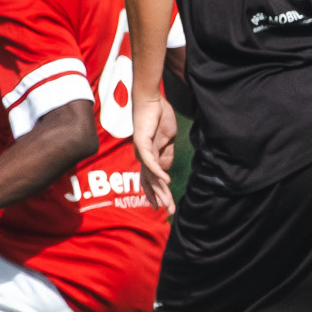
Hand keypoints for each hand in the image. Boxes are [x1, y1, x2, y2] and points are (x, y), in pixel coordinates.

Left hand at [130, 92, 176, 212]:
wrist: (151, 99)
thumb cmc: (159, 116)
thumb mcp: (167, 139)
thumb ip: (166, 155)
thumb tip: (166, 172)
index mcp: (148, 156)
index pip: (151, 179)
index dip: (157, 193)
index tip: (164, 206)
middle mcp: (142, 156)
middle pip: (151, 182)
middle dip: (161, 198)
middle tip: (170, 212)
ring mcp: (141, 150)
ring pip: (150, 175)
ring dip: (161, 190)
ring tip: (168, 203)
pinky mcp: (142, 142)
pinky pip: (150, 161)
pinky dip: (158, 172)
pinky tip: (166, 181)